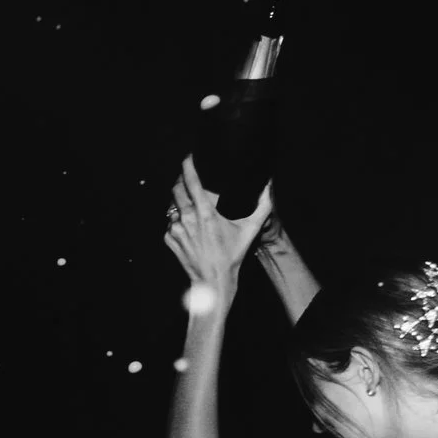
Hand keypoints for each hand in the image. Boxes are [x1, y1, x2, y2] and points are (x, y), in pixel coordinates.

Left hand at [163, 154, 272, 291]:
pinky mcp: (168, 238)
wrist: (213, 280)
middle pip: (176, 189)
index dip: (188, 165)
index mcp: (205, 213)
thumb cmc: (232, 255)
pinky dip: (177, 219)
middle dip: (181, 180)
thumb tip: (270, 187)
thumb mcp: (249, 229)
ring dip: (179, 201)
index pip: (191, 181)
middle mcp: (187, 218)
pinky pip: (170, 222)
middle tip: (188, 177)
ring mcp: (175, 229)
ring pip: (172, 205)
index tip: (189, 157)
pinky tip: (188, 225)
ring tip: (190, 202)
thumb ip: (262, 206)